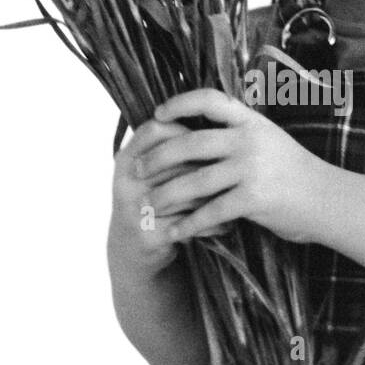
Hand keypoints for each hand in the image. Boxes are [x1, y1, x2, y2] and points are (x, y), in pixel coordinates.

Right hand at [111, 113, 233, 274]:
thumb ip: (173, 147)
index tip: (212, 139)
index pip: (156, 130)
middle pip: (175, 162)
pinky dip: (212, 224)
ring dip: (216, 197)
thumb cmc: (156, 199)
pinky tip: (228, 224)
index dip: (185, 131)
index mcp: (127, 157)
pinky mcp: (146, 235)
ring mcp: (133, 209)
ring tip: (239, 197)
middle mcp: (125, 180)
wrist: (132, 246)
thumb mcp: (152, 170)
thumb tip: (217, 118)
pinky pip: (189, 224)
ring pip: (186, 194)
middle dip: (208, 167)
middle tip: (235, 170)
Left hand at [143, 88, 322, 244]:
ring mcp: (252, 168)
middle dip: (158, 157)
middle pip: (190, 143)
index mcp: (252, 121)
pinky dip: (190, 224)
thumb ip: (239, 134)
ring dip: (167, 194)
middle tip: (137, 170)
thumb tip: (199, 135)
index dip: (179, 103)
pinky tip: (176, 232)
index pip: (208, 100)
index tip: (157, 116)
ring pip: (195, 180)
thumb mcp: (271, 140)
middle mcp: (249, 140)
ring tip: (149, 204)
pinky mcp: (254, 198)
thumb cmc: (296, 173)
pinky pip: (211, 212)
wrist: (329, 199)